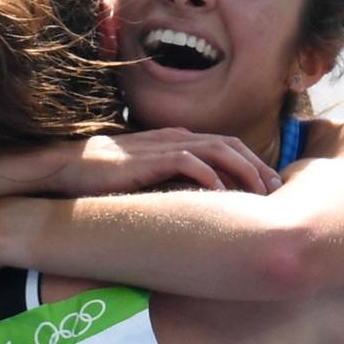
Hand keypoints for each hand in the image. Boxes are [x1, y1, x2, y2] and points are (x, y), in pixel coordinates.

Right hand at [50, 128, 281, 195]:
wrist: (67, 168)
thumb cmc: (106, 178)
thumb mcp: (150, 178)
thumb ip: (175, 183)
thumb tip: (203, 205)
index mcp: (178, 140)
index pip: (226, 146)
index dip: (253, 164)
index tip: (269, 188)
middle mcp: (176, 138)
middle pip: (231, 145)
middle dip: (257, 166)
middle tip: (276, 191)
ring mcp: (163, 145)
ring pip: (218, 149)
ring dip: (243, 170)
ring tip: (259, 193)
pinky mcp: (149, 158)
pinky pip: (189, 162)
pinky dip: (209, 175)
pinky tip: (223, 194)